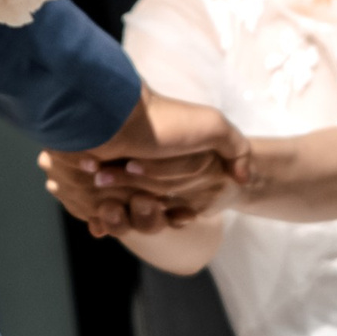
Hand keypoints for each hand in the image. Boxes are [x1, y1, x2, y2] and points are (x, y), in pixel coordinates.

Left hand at [40, 93, 249, 238]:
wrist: (114, 111)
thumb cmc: (165, 120)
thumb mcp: (211, 125)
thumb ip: (236, 148)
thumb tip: (243, 178)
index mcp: (171, 173)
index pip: (181, 210)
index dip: (181, 214)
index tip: (181, 210)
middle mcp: (145, 181)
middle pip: (153, 219)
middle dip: (149, 216)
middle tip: (142, 199)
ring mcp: (119, 186)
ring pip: (126, 223)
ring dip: (122, 221)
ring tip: (112, 205)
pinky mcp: (94, 191)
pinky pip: (100, 220)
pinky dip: (101, 224)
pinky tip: (98, 221)